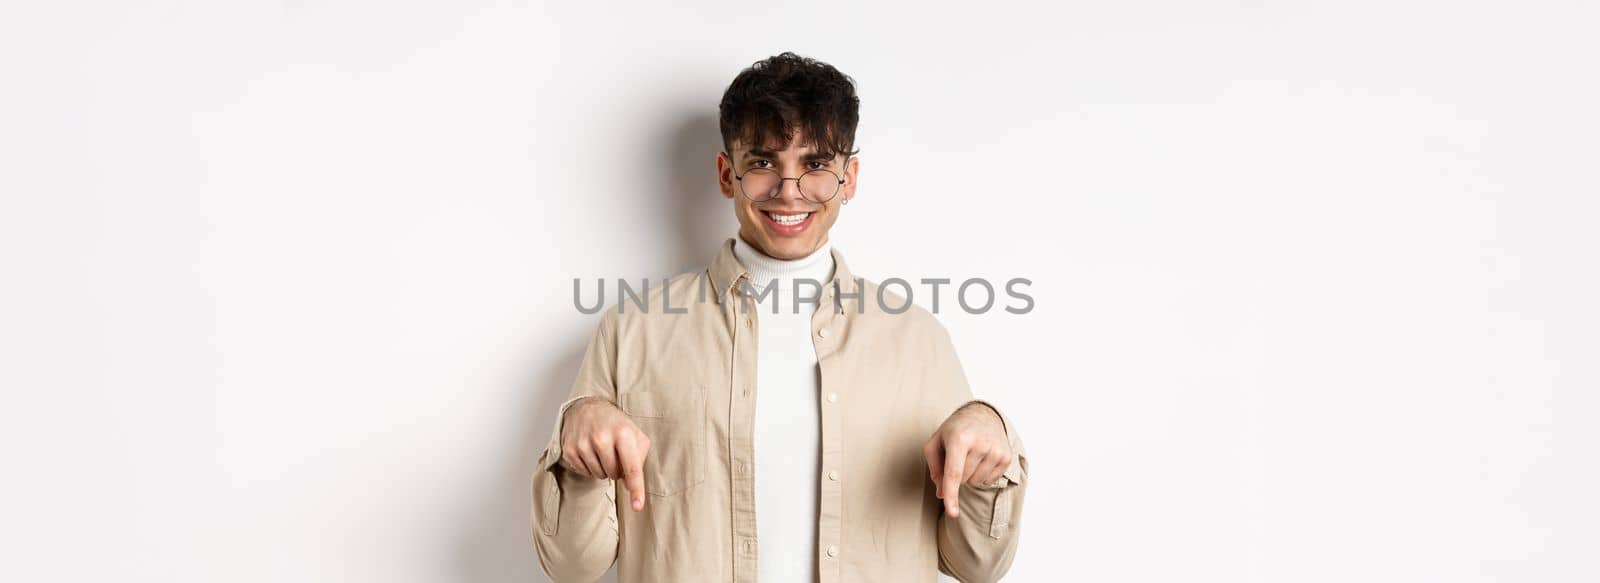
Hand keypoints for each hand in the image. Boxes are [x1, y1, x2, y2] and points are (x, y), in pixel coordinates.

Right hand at [559, 396, 651, 511]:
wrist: (587, 408)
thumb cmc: (616, 424)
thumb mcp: (635, 434)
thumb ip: (639, 459)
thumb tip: (631, 485)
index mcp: (623, 433)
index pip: (632, 467)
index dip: (636, 489)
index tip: (637, 506)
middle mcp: (602, 437)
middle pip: (614, 475)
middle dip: (617, 470)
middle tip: (615, 453)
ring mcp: (583, 443)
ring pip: (599, 476)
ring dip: (604, 469)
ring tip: (603, 452)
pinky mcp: (569, 449)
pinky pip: (585, 473)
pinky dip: (590, 467)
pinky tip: (591, 452)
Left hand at [923, 403, 1012, 517]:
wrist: (982, 414)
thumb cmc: (955, 430)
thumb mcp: (936, 442)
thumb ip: (934, 468)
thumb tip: (942, 494)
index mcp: (959, 438)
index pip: (954, 473)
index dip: (952, 494)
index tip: (952, 513)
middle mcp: (980, 443)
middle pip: (964, 480)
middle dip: (957, 474)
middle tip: (959, 455)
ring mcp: (996, 450)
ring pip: (976, 482)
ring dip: (970, 475)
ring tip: (971, 455)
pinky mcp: (1006, 457)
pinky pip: (989, 480)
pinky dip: (982, 474)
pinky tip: (982, 458)